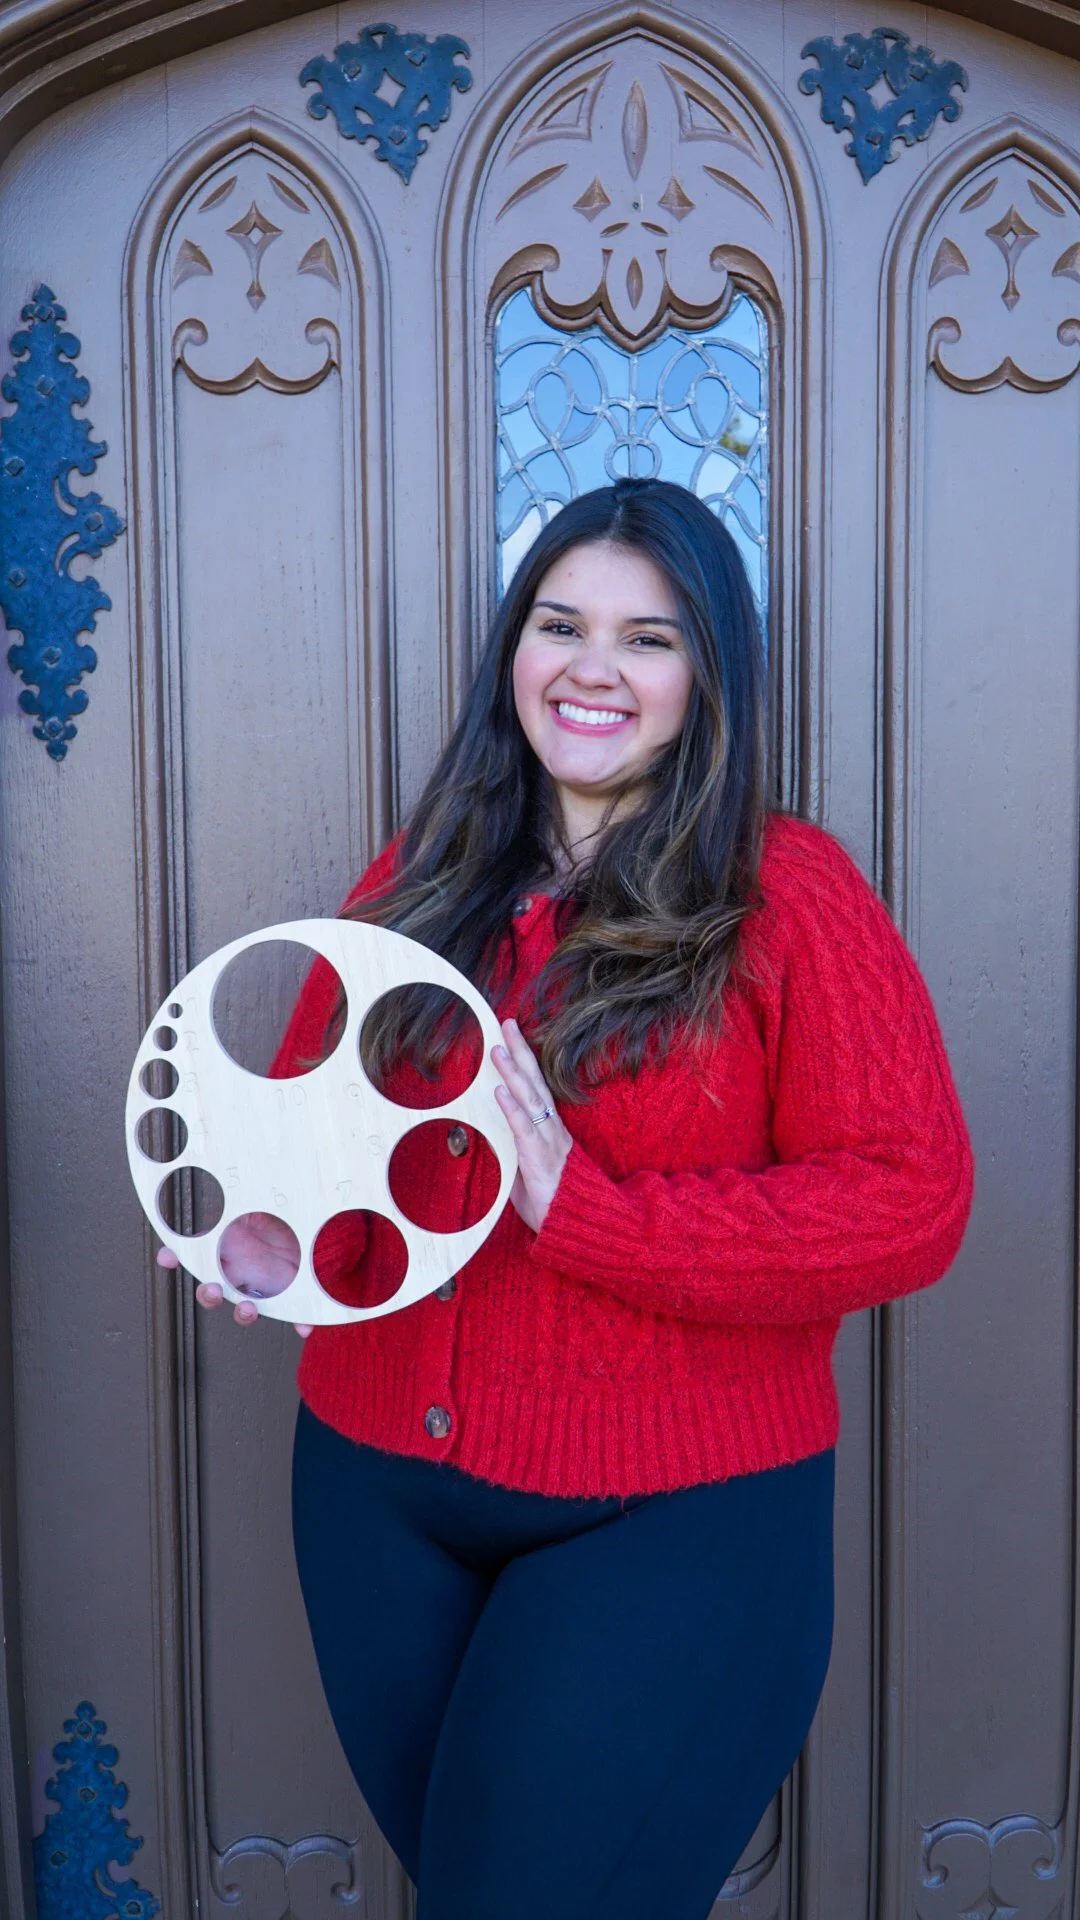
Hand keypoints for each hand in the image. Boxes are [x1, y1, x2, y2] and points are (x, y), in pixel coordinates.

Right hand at [156, 1210, 312, 1335]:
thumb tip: (219, 1181)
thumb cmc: (281, 1216)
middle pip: (213, 1291)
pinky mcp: (288, 1294)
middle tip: (213, 1289)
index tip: (168, 1256)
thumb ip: (238, 1196)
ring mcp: (262, 1286)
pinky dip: (297, 1322)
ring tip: (246, 1309)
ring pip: (244, 1309)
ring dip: (242, 1313)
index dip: (176, 1257)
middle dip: (208, 1294)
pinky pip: (291, 1313)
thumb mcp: (260, 1201)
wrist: (310, 1226)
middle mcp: (240, 1271)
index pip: (195, 1256)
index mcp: (228, 1248)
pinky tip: (303, 1326)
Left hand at [492, 1019, 571, 1232]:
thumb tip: (485, 1141)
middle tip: (506, 1022)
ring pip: (529, 1099)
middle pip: (534, 1081)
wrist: (576, 1228)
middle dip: (520, 1050)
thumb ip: (510, 1152)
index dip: (523, 1060)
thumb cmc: (551, 1201)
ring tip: (497, 1049)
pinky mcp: (540, 1158)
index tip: (510, 1034)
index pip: (534, 1086)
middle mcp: (550, 1128)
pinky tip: (500, 1090)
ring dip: (512, 1072)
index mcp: (548, 1129)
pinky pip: (524, 1129)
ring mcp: (547, 1141)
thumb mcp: (524, 1172)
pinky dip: (512, 1108)